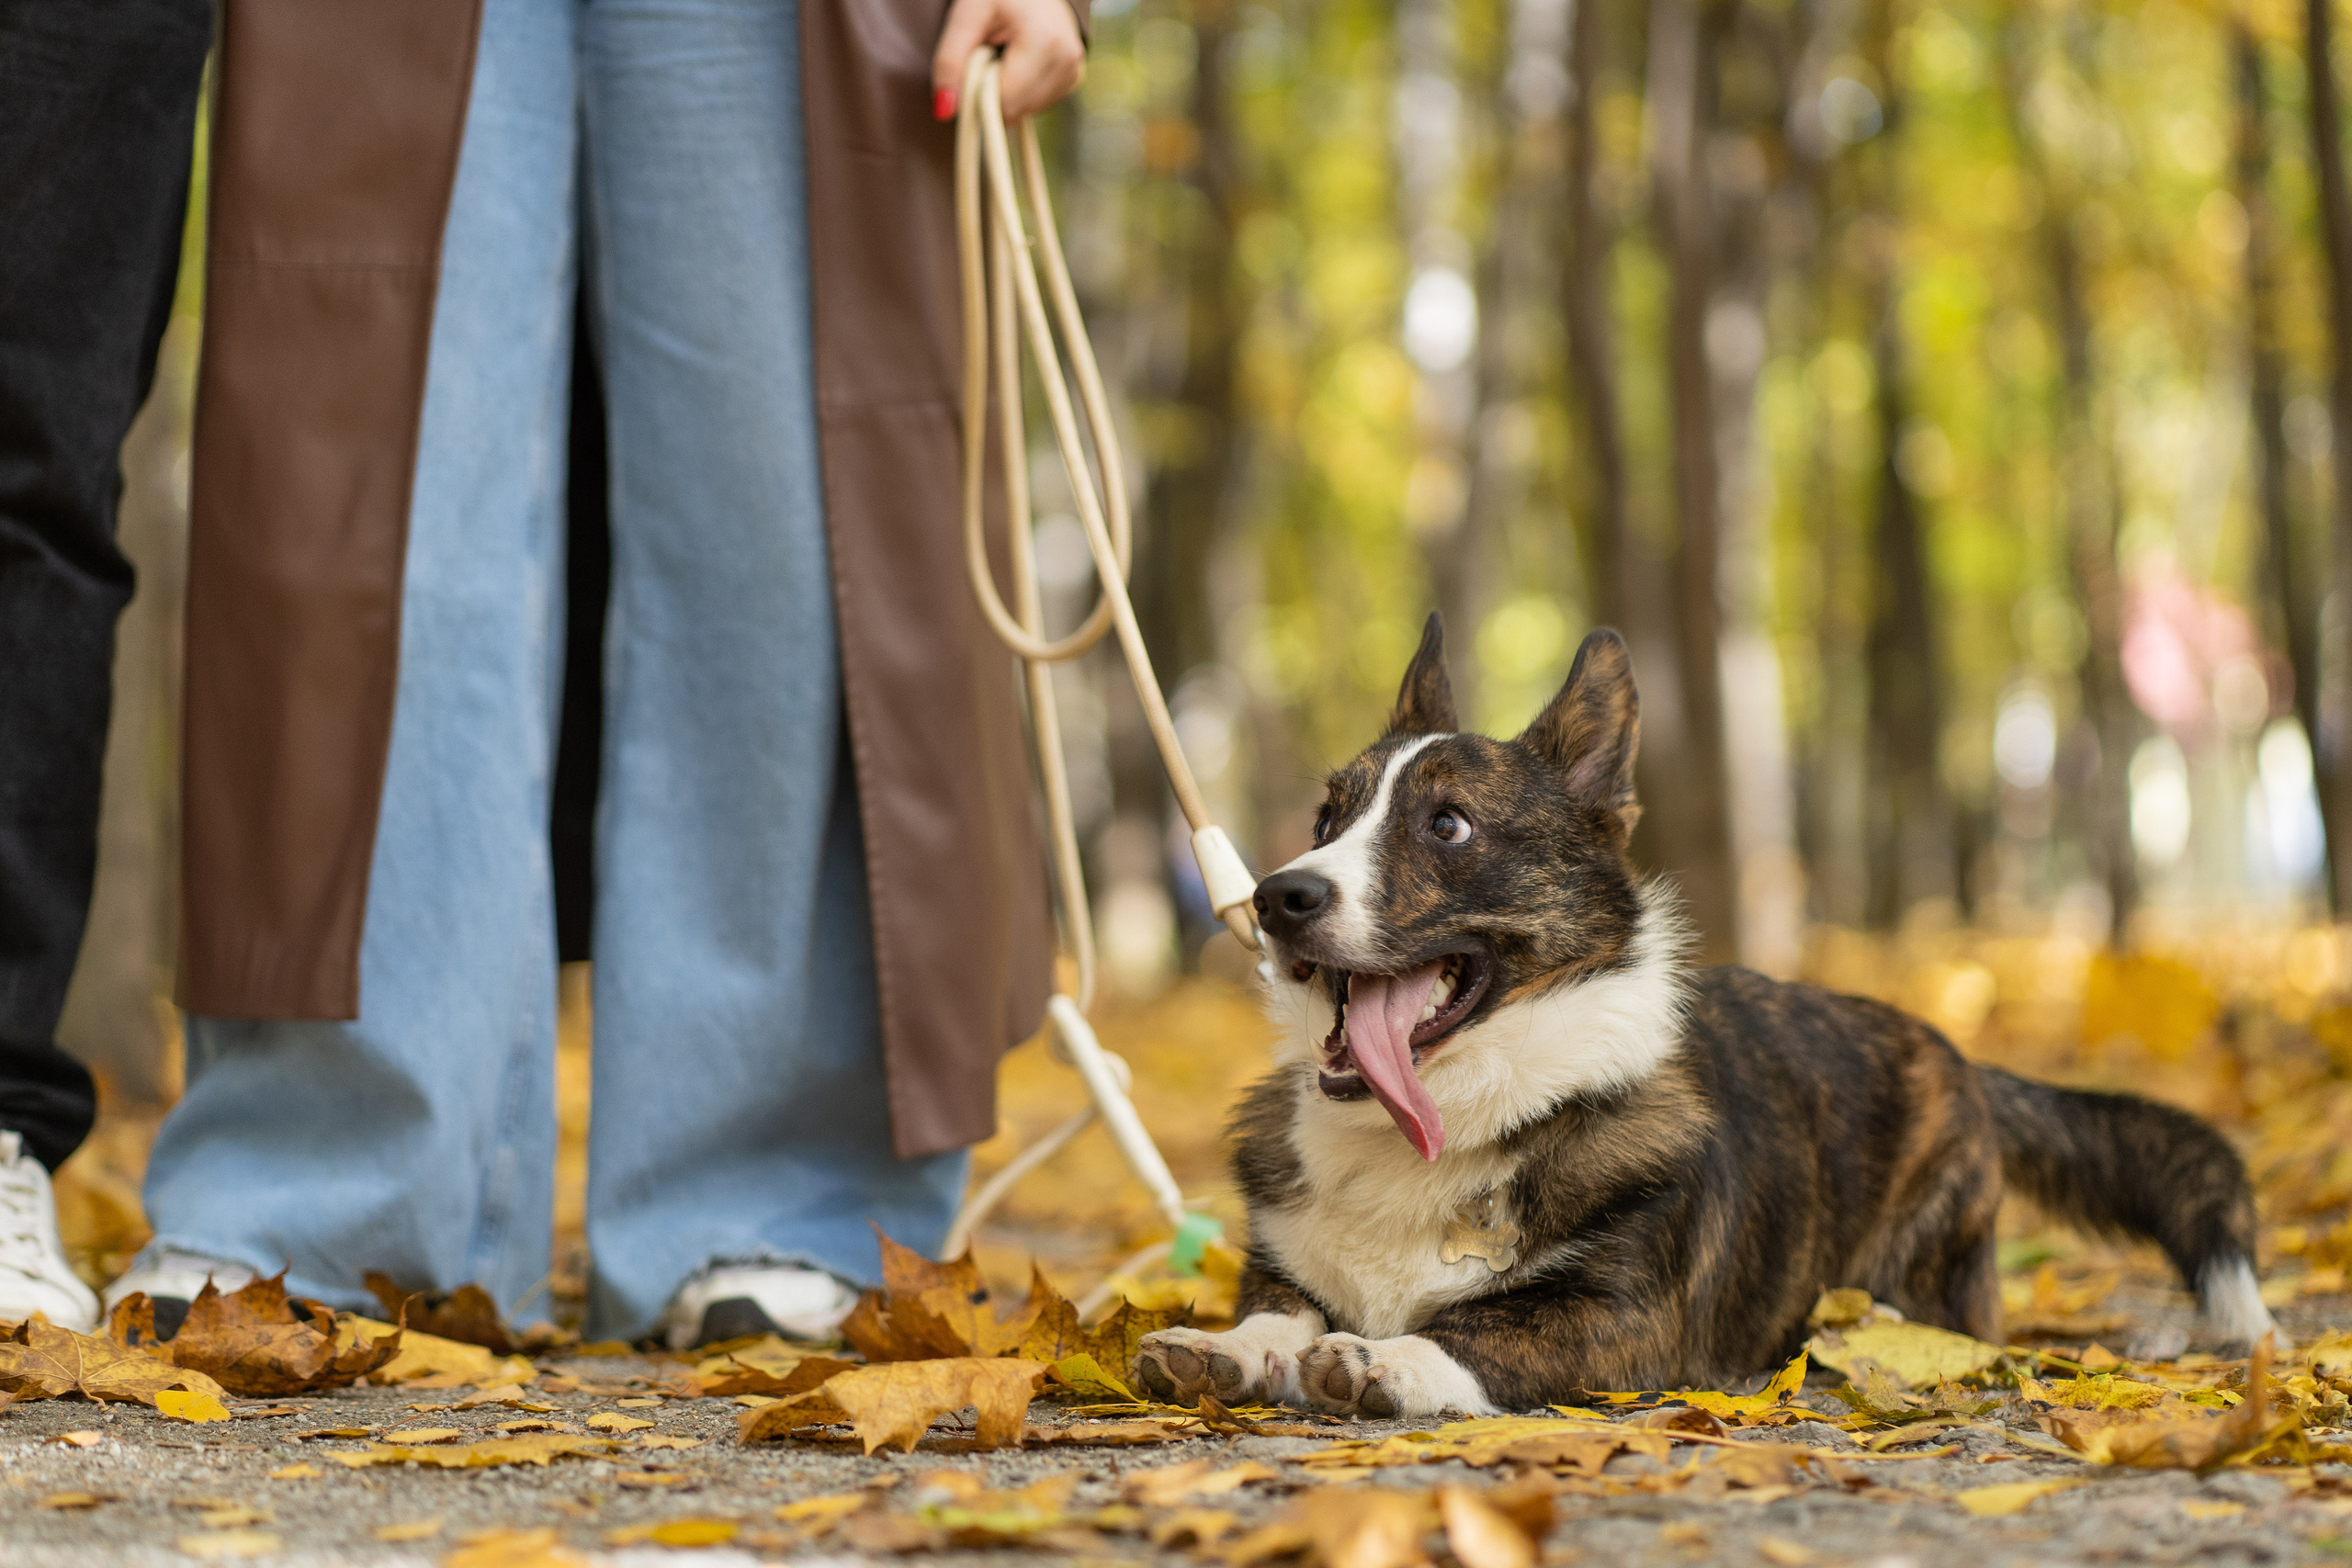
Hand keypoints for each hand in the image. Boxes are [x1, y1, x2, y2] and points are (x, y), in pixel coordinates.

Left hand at [933, 0, 1084, 122]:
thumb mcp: (966, 17)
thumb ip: (950, 61)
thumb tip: (945, 110)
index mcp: (1044, 42)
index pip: (1004, 101)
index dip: (977, 94)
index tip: (970, 67)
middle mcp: (1067, 61)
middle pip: (1016, 110)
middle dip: (992, 93)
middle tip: (986, 58)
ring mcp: (1074, 72)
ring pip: (1025, 111)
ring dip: (1006, 93)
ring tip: (1002, 56)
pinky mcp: (1073, 78)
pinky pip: (1037, 104)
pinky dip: (1020, 91)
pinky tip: (1018, 63)